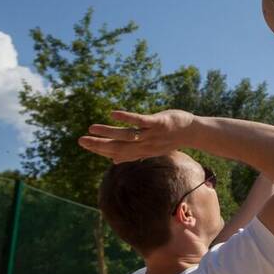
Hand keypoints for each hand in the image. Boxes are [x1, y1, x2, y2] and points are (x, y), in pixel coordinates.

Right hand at [78, 109, 194, 162]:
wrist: (193, 132)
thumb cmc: (170, 138)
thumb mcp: (150, 148)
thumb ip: (131, 153)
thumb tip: (114, 161)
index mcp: (141, 151)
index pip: (117, 152)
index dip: (100, 150)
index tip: (84, 144)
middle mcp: (144, 145)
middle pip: (118, 147)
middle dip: (99, 144)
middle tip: (80, 140)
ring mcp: (152, 135)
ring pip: (127, 135)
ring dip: (108, 132)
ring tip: (92, 128)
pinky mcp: (160, 123)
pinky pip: (142, 121)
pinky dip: (127, 118)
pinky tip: (113, 113)